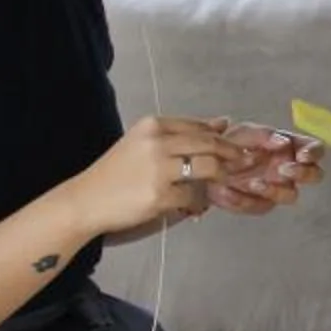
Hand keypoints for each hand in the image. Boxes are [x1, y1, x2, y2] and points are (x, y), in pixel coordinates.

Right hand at [64, 115, 231, 240]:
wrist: (87, 200)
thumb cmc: (116, 172)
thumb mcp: (143, 143)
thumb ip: (180, 134)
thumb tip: (222, 123)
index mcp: (152, 126)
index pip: (198, 127)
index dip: (222, 137)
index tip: (237, 145)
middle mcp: (157, 143)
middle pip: (208, 144)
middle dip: (231, 153)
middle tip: (244, 162)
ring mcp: (158, 170)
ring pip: (207, 168)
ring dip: (220, 176)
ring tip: (223, 183)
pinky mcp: (159, 195)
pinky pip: (192, 197)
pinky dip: (197, 202)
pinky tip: (195, 206)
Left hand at [207, 118, 322, 216]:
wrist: (204, 164)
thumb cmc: (230, 143)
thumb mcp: (244, 132)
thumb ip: (265, 136)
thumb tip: (284, 142)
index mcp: (291, 147)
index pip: (315, 150)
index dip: (314, 153)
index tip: (302, 155)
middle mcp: (289, 169)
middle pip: (314, 175)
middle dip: (303, 173)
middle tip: (283, 169)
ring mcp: (277, 188)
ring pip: (291, 195)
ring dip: (275, 190)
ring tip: (252, 183)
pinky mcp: (260, 204)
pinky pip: (261, 206)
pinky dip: (245, 200)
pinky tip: (229, 191)